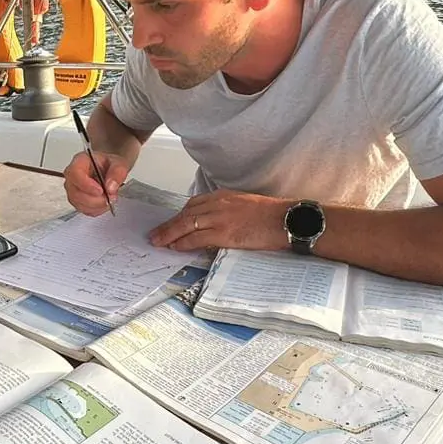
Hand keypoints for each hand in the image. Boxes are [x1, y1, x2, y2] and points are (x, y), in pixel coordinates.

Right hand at [64, 150, 129, 216]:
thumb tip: (110, 187)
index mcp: (80, 161)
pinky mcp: (77, 200)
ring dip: (96, 206)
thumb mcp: (119, 163)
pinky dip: (96, 210)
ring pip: (78, 203)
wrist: (109, 169)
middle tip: (109, 197)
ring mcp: (73, 189)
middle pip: (75, 192)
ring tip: (109, 199)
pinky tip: (104, 204)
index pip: (75, 173)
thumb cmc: (109, 164)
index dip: (86, 185)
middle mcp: (72, 176)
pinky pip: (83, 209)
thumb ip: (117, 173)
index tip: (101, 191)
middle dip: (94, 199)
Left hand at [149, 189, 289, 252]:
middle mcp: (218, 203)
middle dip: (169, 224)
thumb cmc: (272, 215)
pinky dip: (183, 242)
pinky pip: (196, 238)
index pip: (194, 204)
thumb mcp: (246, 206)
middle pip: (186, 213)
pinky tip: (174, 247)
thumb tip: (218, 225)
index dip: (180, 215)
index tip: (171, 223)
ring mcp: (219, 218)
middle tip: (156, 233)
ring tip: (158, 241)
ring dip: (169, 234)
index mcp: (224, 196)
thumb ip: (229, 212)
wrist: (286, 219)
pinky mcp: (223, 233)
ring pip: (186, 224)